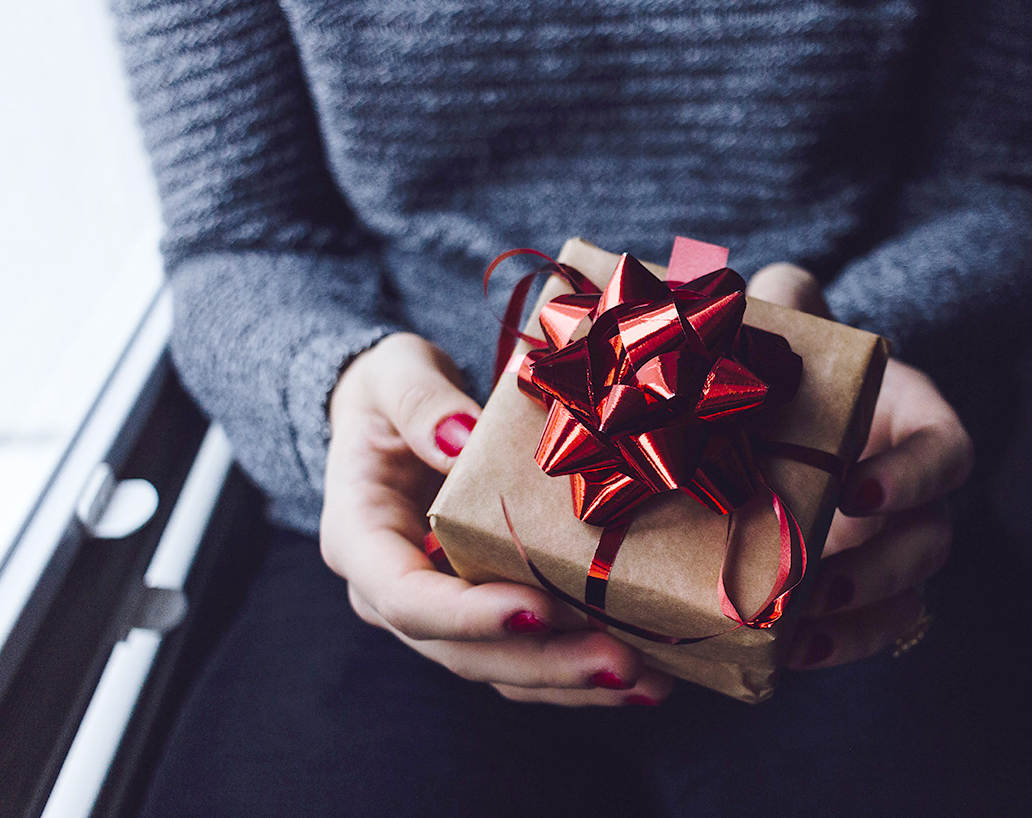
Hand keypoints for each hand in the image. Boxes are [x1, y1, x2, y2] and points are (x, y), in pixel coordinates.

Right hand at [320, 332, 673, 705]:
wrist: (398, 415)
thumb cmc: (392, 392)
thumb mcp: (394, 374)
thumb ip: (420, 402)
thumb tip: (460, 437)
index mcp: (360, 538)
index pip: (404, 596)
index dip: (468, 615)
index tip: (538, 609)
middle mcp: (393, 593)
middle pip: (462, 652)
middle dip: (545, 663)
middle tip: (621, 662)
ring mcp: (440, 611)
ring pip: (500, 668)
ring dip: (573, 681)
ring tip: (646, 681)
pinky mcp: (483, 613)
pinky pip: (527, 655)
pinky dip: (579, 671)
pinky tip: (642, 674)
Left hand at [745, 264, 972, 668]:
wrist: (779, 425)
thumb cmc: (797, 374)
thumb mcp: (794, 335)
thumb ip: (790, 304)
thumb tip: (775, 286)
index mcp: (914, 425)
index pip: (946, 452)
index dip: (912, 476)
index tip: (857, 491)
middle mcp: (916, 493)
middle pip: (930, 540)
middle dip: (880, 566)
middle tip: (817, 579)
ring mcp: (891, 547)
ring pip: (907, 596)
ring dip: (858, 619)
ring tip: (798, 631)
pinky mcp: (860, 589)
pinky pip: (870, 630)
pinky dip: (838, 646)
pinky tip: (789, 656)